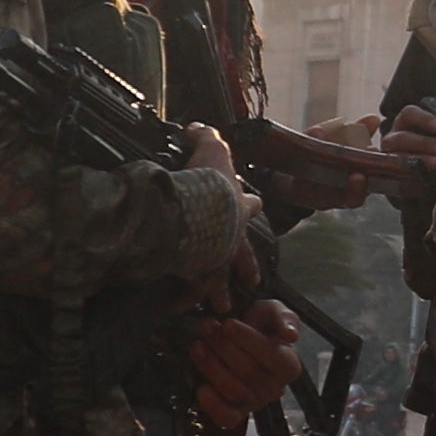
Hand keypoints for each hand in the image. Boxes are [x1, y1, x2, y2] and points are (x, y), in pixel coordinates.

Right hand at [173, 120, 265, 300]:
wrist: (203, 207)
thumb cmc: (210, 179)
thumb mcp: (210, 150)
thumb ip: (204, 136)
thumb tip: (196, 127)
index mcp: (239, 207)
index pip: (250, 205)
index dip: (250, 205)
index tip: (253, 207)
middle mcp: (234, 236)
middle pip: (244, 254)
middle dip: (246, 267)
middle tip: (251, 282)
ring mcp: (219, 257)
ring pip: (223, 278)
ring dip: (221, 292)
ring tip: (222, 306)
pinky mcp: (200, 271)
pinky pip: (194, 288)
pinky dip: (186, 297)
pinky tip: (182, 308)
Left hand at [190, 303, 303, 435]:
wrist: (240, 342)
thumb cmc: (260, 327)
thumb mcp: (272, 312)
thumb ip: (284, 318)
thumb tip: (291, 335)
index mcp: (289, 365)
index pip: (272, 356)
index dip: (248, 340)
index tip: (228, 323)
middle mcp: (275, 388)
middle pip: (248, 371)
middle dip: (223, 346)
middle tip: (207, 327)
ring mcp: (255, 402)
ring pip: (233, 390)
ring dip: (211, 366)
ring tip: (197, 345)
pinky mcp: (236, 413)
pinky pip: (227, 418)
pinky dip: (213, 405)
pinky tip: (201, 389)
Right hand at [368, 97, 435, 219]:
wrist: (430, 174)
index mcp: (406, 123)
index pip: (409, 114)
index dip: (423, 118)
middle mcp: (394, 138)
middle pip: (403, 137)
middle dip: (424, 143)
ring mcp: (390, 157)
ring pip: (397, 157)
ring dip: (419, 159)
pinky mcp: (391, 176)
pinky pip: (396, 177)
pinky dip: (410, 178)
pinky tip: (425, 179)